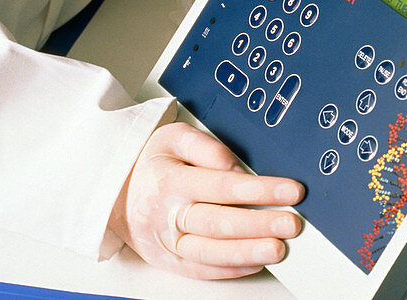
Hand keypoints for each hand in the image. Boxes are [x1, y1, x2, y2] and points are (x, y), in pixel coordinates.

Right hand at [108, 122, 303, 279]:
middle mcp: (168, 217)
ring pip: (212, 253)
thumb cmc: (150, 162)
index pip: (222, 187)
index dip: (259, 190)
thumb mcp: (172, 137)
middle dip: (260, 225)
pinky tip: (256, 262)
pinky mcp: (169, 262)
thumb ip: (205, 146)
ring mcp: (167, 244)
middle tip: (292, 222)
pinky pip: (202, 271)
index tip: (290, 190)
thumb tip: (234, 166)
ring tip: (279, 248)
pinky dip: (230, 269)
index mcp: (170, 181)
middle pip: (220, 224)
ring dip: (249, 252)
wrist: (114, 191)